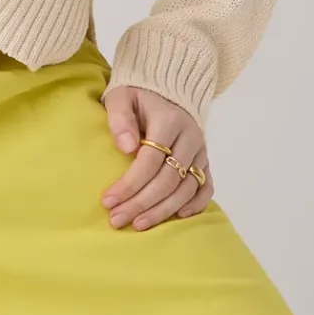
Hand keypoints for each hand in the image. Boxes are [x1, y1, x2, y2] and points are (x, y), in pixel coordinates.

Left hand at [99, 85, 214, 227]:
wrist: (166, 90)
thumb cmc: (138, 97)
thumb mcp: (121, 97)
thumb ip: (120, 118)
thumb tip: (126, 147)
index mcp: (169, 121)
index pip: (150, 160)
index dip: (129, 183)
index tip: (107, 201)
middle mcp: (189, 138)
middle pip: (168, 179)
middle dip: (142, 203)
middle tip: (117, 219)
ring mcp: (200, 151)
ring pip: (186, 188)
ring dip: (163, 210)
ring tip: (138, 224)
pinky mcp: (205, 161)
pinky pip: (206, 187)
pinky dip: (196, 204)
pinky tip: (178, 218)